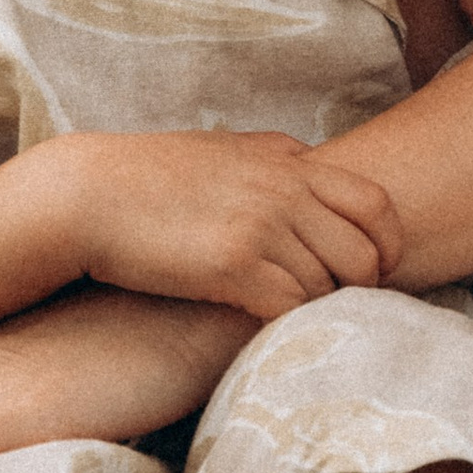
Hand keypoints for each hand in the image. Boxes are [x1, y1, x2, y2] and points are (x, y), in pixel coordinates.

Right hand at [54, 128, 401, 313]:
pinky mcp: (232, 264)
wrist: (85, 194)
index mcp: (287, 160)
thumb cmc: (147, 175)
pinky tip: (261, 324)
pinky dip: (287, 322)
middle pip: (367, 252)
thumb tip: (310, 165)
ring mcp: (261, 225)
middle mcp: (283, 189)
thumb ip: (274, 158)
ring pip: (329, 286)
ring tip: (287, 315)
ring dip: (315, 308)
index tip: (377, 269)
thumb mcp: (223, 149)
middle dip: (360, 287)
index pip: (377, 203)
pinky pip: (291, 307)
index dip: (387, 244)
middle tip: (335, 305)